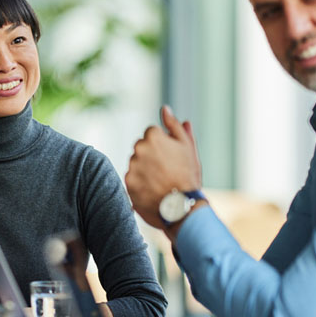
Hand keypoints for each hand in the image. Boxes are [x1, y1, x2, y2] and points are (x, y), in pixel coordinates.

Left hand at [125, 105, 202, 228]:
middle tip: (166, 171)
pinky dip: (140, 184)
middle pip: (142, 148)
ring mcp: (132, 166)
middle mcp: (138, 148)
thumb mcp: (187, 147)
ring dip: (145, 170)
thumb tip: (164, 109)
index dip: (163, 146)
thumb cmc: (188, 175)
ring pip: (136, 164)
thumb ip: (174, 126)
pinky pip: (132, 179)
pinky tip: (153, 190)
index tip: (171, 158)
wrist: (182, 207)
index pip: (151, 134)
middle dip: (151, 156)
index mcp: (152, 136)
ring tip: (161, 182)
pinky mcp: (127, 183)